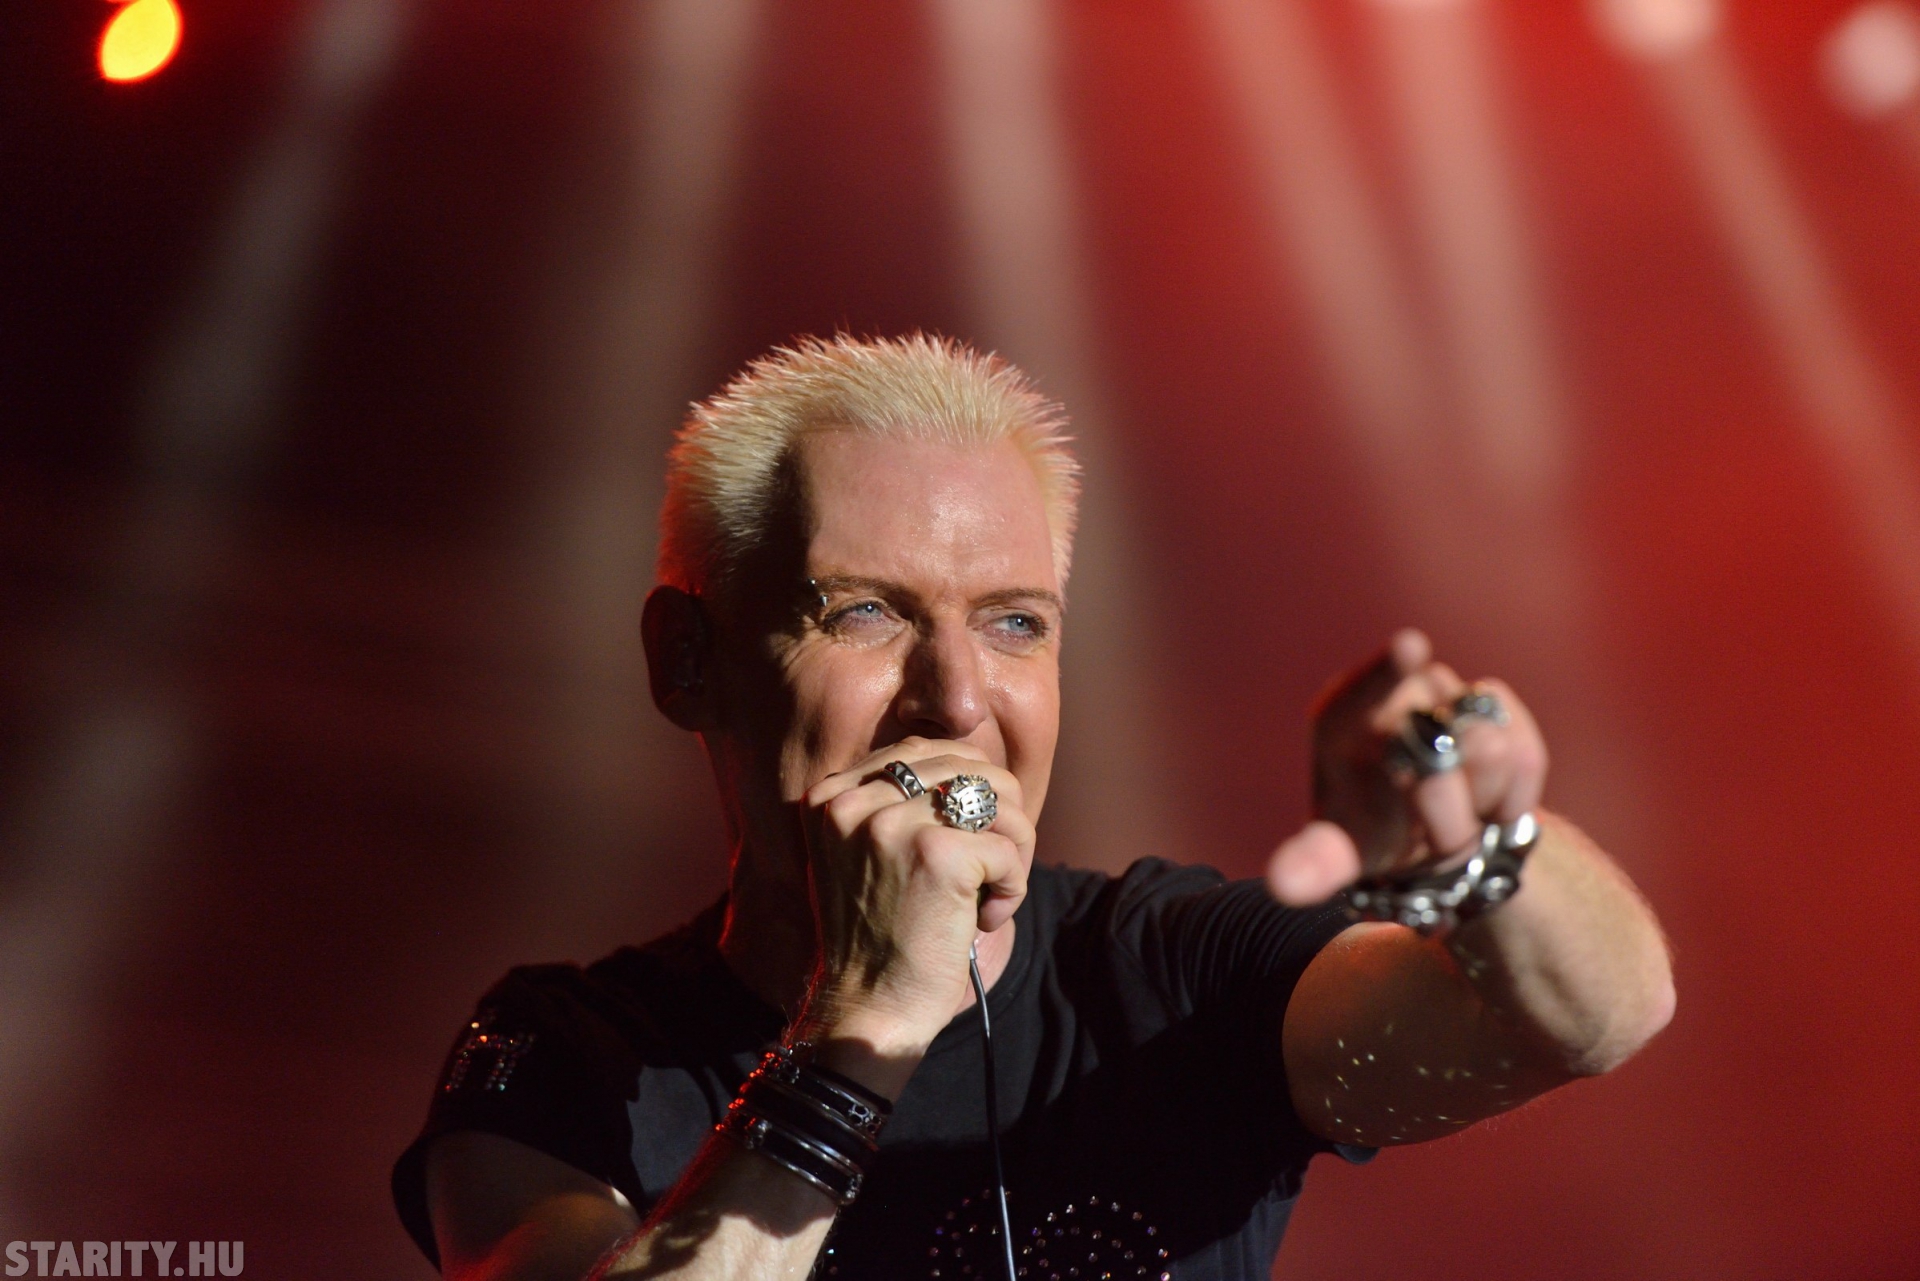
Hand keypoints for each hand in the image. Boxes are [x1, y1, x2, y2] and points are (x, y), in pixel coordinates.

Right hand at [793, 737, 1033, 1060]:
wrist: (867, 1011)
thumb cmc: (878, 938)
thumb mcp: (867, 855)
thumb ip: (901, 803)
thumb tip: (977, 768)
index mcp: (831, 794)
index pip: (923, 750)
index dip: (964, 793)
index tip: (961, 847)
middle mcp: (854, 799)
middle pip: (970, 766)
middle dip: (997, 819)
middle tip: (987, 872)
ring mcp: (893, 823)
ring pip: (1000, 798)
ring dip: (1012, 849)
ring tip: (989, 895)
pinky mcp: (937, 854)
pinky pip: (1010, 847)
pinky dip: (1013, 887)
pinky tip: (983, 921)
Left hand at [1267, 629, 1547, 905]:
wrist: (1429, 838)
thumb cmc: (1368, 836)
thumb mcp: (1335, 853)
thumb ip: (1314, 862)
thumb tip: (1284, 884)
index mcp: (1340, 720)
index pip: (1366, 689)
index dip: (1391, 670)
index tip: (1410, 647)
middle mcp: (1394, 696)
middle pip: (1441, 740)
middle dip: (1442, 809)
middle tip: (1432, 842)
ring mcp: (1447, 697)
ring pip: (1492, 751)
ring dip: (1477, 809)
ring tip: (1451, 825)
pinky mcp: (1497, 707)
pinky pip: (1526, 754)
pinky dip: (1513, 800)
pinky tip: (1488, 810)